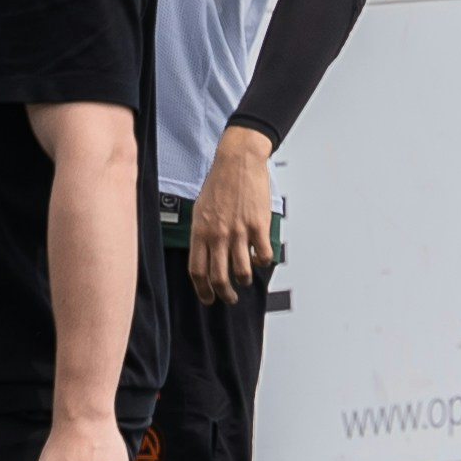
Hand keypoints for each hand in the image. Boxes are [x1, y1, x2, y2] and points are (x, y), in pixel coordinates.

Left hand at [187, 135, 273, 306]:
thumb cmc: (218, 183)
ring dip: (244, 280)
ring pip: (241, 271)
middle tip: (229, 298)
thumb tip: (205, 254)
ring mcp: (238, 232)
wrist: (237, 162)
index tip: (207, 297)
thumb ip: (202, 233)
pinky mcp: (258, 226)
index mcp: (200, 230)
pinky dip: (263, 262)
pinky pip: (263, 255)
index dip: (202, 289)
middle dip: (224, 294)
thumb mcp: (200, 209)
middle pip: (218, 277)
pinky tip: (261, 258)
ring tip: (245, 280)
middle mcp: (217, 234)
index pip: (197, 270)